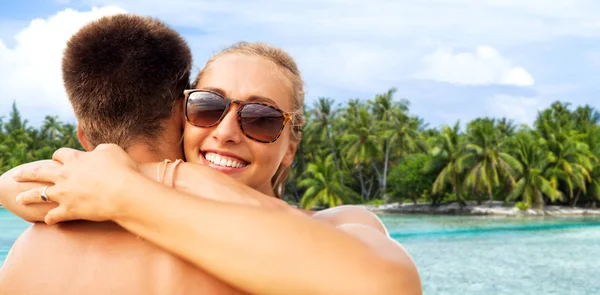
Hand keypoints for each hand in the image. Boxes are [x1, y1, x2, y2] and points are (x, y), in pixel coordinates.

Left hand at [13, 144, 138, 224]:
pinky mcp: (69, 210)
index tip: (56, 158)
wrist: (124, 193)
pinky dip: (50, 218)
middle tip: (16, 175)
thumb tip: (96, 152)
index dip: (58, 156)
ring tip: (19, 198)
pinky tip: (48, 220)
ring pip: (39, 195)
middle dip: (26, 173)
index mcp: (75, 159)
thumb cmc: (122, 170)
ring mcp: (64, 194)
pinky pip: (53, 216)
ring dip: (28, 196)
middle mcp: (65, 175)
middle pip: (39, 172)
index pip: (60, 154)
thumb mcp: (113, 151)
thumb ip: (101, 149)